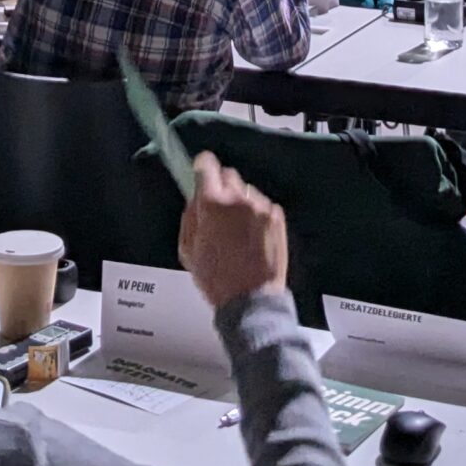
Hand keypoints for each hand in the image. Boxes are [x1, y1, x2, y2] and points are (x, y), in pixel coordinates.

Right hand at [180, 152, 288, 312]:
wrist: (251, 300)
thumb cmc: (216, 279)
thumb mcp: (188, 249)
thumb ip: (189, 217)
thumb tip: (195, 198)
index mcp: (213, 204)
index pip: (207, 165)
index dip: (202, 167)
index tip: (201, 171)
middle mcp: (239, 199)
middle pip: (228, 174)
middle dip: (221, 187)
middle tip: (218, 209)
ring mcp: (261, 207)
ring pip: (246, 191)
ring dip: (239, 201)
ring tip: (237, 228)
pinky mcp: (277, 217)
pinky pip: (263, 205)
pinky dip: (256, 214)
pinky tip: (252, 236)